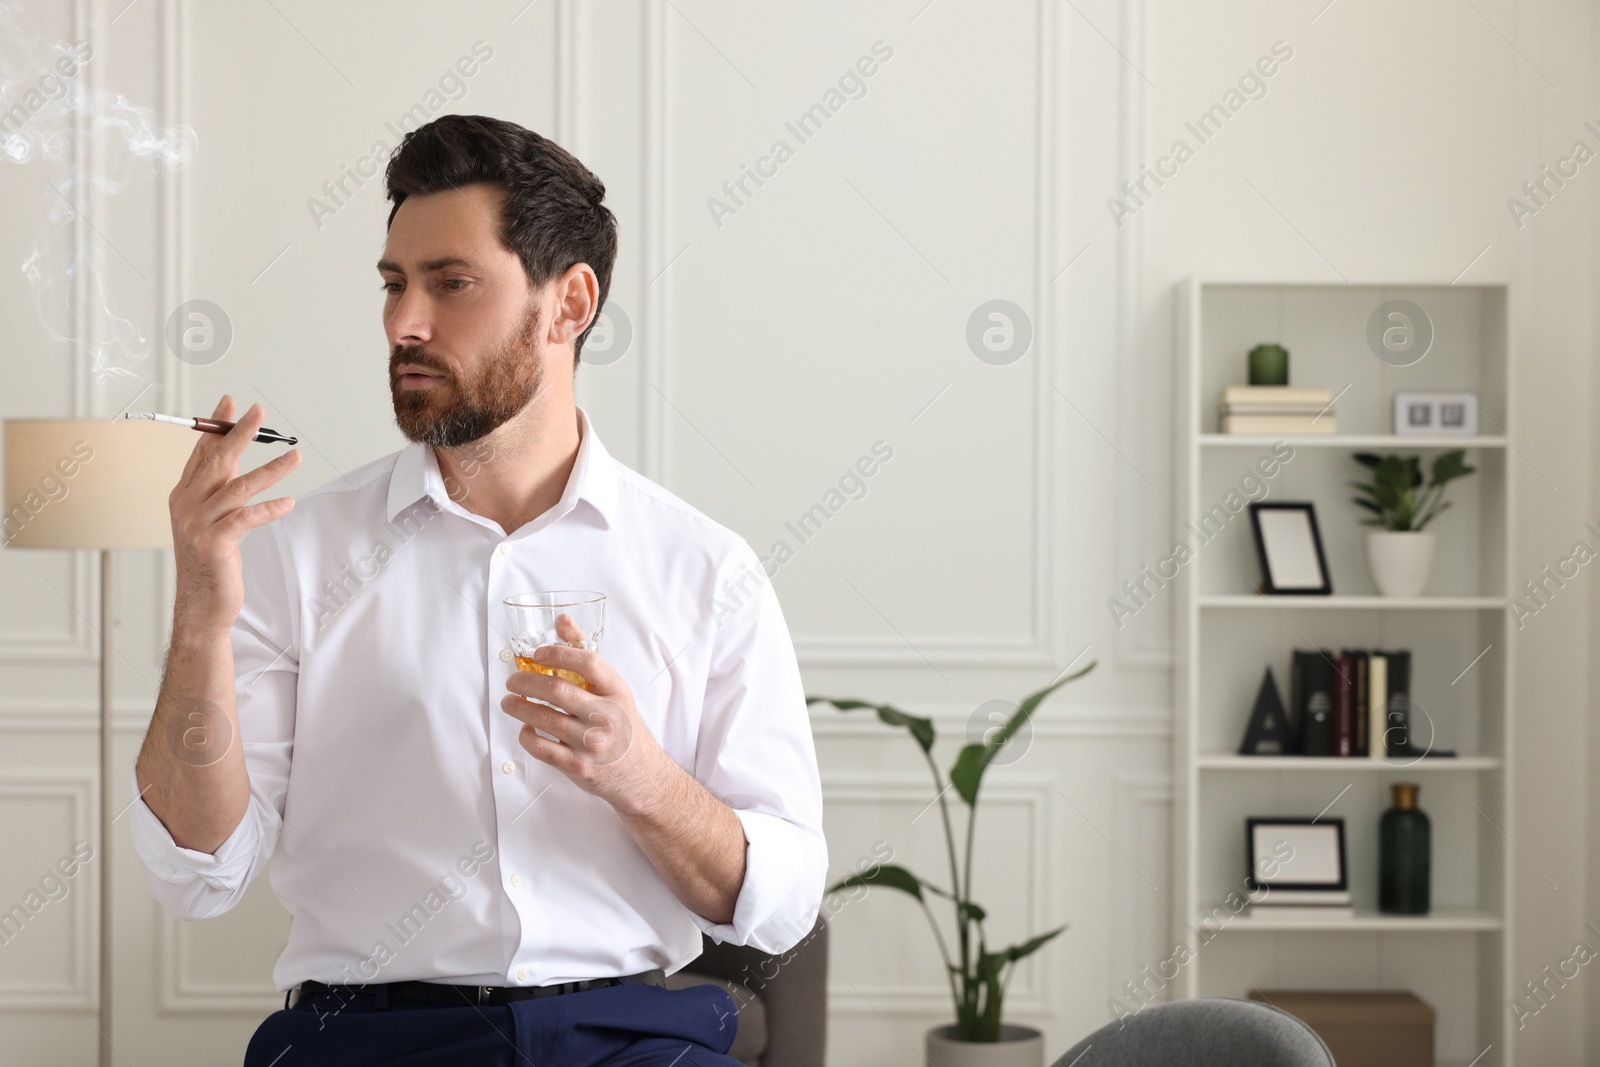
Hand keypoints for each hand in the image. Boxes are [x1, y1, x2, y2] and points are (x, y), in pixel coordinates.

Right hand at [169, 396, 301, 633]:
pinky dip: (269, 508)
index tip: (230, 402)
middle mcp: (186, 505)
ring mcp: (197, 524)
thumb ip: (219, 490)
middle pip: (217, 461)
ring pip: (238, 487)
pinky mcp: (214, 544)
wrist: (201, 602)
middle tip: (259, 412)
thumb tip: (232, 458)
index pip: (201, 452)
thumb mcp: (212, 518)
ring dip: (271, 470)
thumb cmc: (210, 561)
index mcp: (183, 495)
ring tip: (296, 456)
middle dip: (239, 433)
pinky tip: (289, 502)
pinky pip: (246, 518)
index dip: (215, 426)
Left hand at [500, 636, 665, 811]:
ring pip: (544, 719)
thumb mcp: (613, 689)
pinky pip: (541, 748)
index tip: (538, 654)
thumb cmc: (622, 725)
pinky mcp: (578, 766)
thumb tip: (562, 620)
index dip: (558, 654)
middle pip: (557, 691)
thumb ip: (585, 654)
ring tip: (509, 701)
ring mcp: (592, 743)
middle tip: (512, 680)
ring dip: (518, 707)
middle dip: (525, 681)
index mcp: (617, 692)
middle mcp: (607, 716)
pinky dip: (526, 735)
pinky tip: (525, 727)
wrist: (639, 773)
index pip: (588, 663)